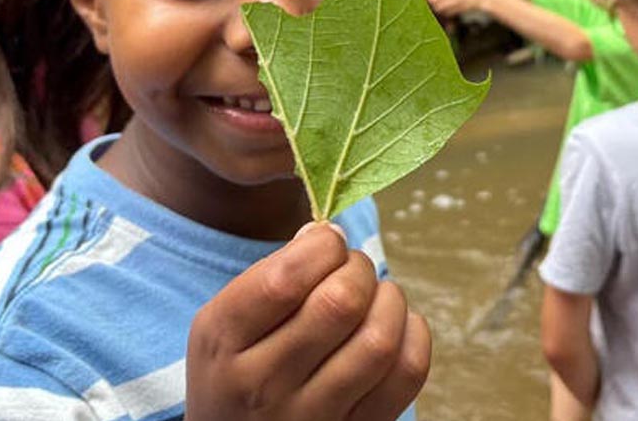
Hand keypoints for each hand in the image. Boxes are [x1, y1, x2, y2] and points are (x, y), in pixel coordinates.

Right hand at [185, 224, 430, 420]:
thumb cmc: (234, 369)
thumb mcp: (223, 321)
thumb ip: (271, 275)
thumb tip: (328, 235)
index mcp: (223, 341)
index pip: (286, 279)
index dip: (323, 246)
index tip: (326, 243)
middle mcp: (263, 385)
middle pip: (340, 303)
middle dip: (358, 268)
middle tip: (351, 269)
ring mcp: (311, 417)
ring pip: (379, 340)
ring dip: (389, 300)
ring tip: (375, 295)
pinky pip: (406, 375)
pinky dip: (414, 335)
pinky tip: (396, 325)